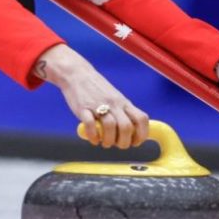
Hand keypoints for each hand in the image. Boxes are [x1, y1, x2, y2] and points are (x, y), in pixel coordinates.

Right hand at [33, 44, 149, 148]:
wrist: (76, 74)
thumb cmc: (96, 88)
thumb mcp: (115, 98)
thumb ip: (123, 111)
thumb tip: (130, 132)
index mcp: (123, 102)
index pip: (141, 119)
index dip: (141, 134)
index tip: (135, 142)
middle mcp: (113, 104)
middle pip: (126, 127)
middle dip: (124, 142)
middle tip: (117, 144)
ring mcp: (98, 105)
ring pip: (110, 127)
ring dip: (108, 141)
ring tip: (104, 142)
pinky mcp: (83, 108)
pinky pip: (91, 125)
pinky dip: (93, 136)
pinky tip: (93, 139)